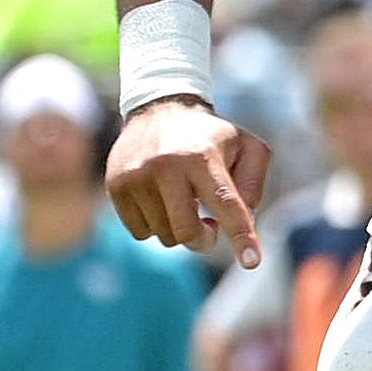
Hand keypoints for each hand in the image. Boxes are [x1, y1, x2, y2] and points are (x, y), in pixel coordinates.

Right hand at [107, 97, 272, 266]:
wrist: (158, 108)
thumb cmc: (210, 136)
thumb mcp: (246, 146)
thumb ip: (254, 183)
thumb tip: (245, 218)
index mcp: (203, 156)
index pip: (225, 203)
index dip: (241, 235)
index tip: (252, 262)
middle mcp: (167, 166)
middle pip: (186, 232)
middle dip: (203, 241)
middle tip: (210, 229)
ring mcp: (137, 176)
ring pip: (164, 235)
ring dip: (179, 229)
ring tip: (183, 202)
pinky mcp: (117, 185)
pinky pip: (140, 232)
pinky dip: (155, 226)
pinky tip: (161, 202)